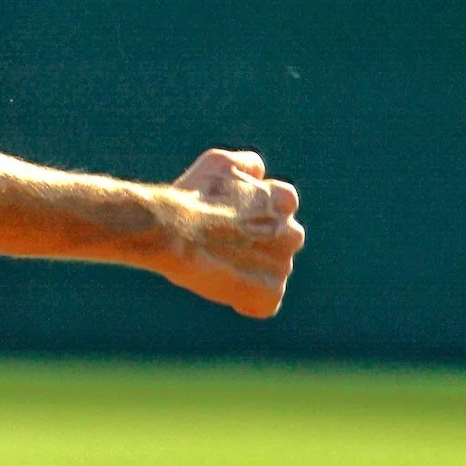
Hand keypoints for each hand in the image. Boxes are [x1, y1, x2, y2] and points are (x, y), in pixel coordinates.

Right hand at [159, 148, 303, 319]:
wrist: (174, 232)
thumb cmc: (193, 195)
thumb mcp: (219, 162)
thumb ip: (247, 164)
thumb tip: (260, 172)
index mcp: (284, 200)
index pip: (279, 210)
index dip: (252, 216)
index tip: (229, 221)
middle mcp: (291, 232)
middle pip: (281, 242)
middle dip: (258, 245)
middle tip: (224, 245)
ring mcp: (282, 266)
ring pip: (273, 272)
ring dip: (252, 272)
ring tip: (219, 265)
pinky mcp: (269, 293)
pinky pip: (265, 303)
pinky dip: (247, 301)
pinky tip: (224, 288)